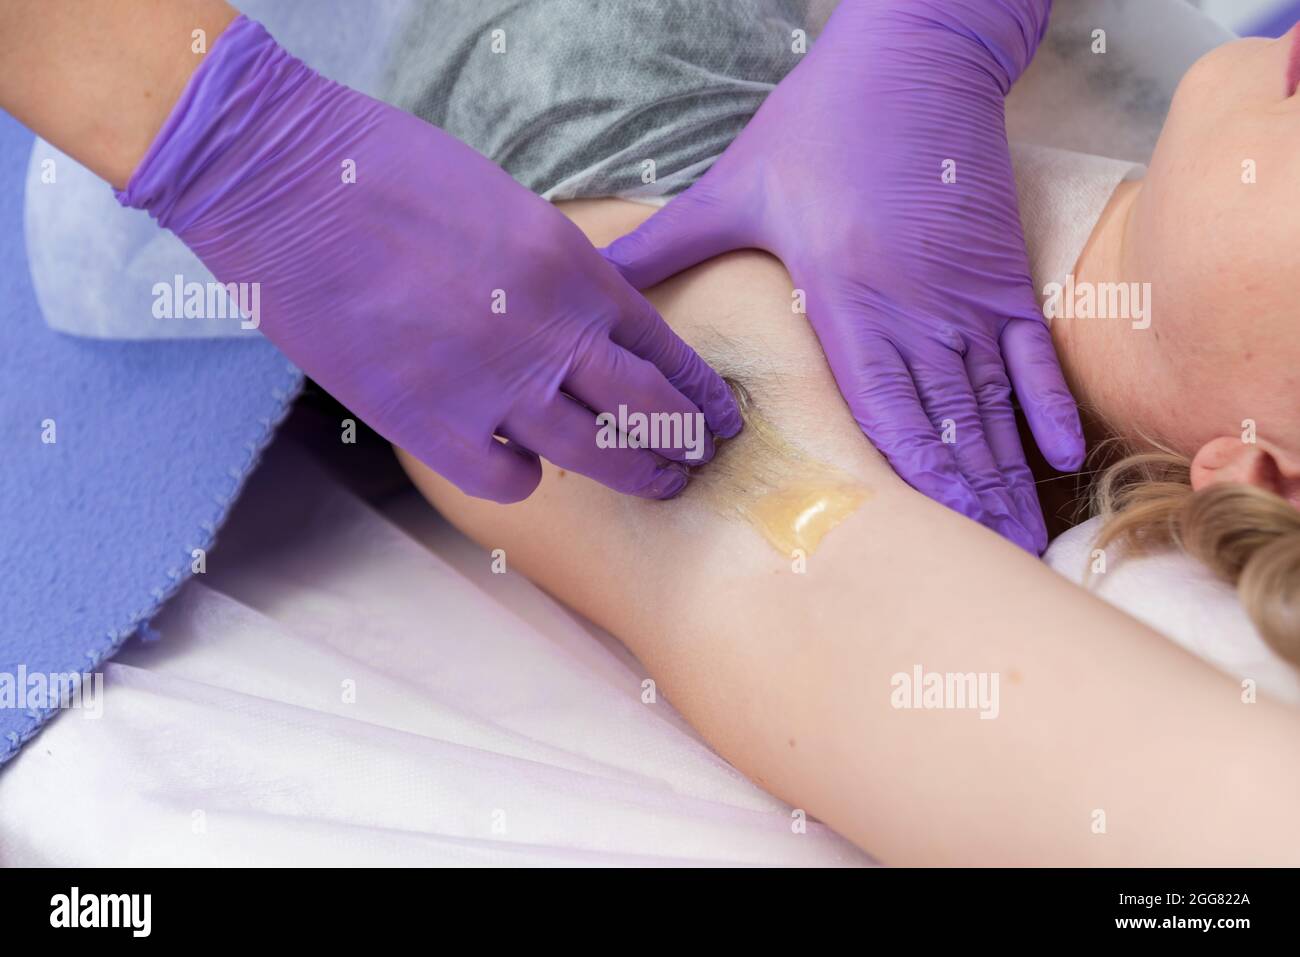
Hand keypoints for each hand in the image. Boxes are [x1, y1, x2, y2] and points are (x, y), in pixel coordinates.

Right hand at [116, 16, 741, 502]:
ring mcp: (493, 383)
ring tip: (652, 485)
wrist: (288, 181)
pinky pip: (506, 480)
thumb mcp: (508, 209)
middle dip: (680, 444)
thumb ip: (556, 274)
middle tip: (693, 463)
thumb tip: (584, 328)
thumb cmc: (390, 177)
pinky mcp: (429, 422)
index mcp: (574, 268)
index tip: (716, 417)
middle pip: (645, 410)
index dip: (698, 391)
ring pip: (592, 454)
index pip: (664, 347)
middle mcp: (550, 331)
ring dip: (633, 474)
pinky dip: (523, 479)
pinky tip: (520, 467)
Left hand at [602, 0, 1081, 551]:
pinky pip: (1029, 354)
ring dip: (1003, 474)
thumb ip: (663, 243)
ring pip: (989, 402)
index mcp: (845, 291)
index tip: (922, 537)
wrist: (918, 50)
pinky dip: (1044, 405)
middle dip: (963, 500)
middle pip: (943, 421)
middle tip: (981, 570)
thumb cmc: (821, 119)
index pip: (879, 403)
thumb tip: (590, 270)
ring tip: (1018, 539)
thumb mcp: (732, 183)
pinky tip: (1056, 457)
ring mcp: (967, 292)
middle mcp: (915, 304)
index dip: (906, 475)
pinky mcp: (1001, 273)